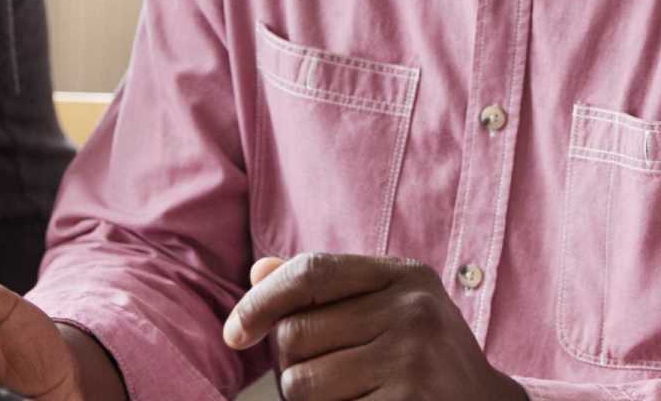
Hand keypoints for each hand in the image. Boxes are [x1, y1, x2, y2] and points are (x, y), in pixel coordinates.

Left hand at [225, 254, 527, 400]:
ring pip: (301, 384)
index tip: (236, 333)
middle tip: (325, 376)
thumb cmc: (424, 357)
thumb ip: (327, 290)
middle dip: (291, 363)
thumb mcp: (390, 308)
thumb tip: (259, 272)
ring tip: (346, 395)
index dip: (261, 301)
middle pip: (295, 334)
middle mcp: (412, 310)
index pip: (312, 272)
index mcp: (405, 276)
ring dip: (306, 399)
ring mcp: (413, 360)